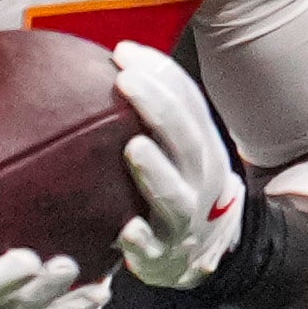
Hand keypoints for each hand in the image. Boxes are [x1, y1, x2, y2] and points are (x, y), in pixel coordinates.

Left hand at [113, 42, 243, 289]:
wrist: (199, 255)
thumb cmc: (174, 190)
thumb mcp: (176, 151)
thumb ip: (151, 115)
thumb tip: (105, 63)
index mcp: (202, 150)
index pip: (190, 104)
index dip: (162, 76)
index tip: (123, 52)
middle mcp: (200, 182)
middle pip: (188, 142)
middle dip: (160, 109)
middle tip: (127, 80)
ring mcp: (184, 221)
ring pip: (176, 197)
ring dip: (157, 171)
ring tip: (134, 147)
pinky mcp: (163, 256)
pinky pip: (154, 248)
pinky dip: (142, 239)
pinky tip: (127, 230)